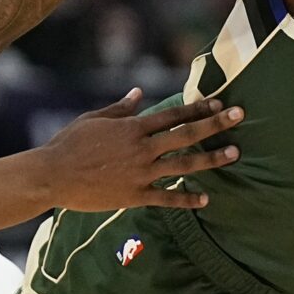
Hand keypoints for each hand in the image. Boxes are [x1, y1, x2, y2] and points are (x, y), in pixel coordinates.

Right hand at [36, 90, 241, 210]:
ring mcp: (140, 173)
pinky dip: (187, 199)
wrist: (52, 176)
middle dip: (215, 123)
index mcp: (133, 127)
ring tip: (234, 153)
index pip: (173, 114)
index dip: (198, 107)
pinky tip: (206, 199)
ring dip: (211, 158)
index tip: (220, 102)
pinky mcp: (134, 196)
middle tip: (240, 115)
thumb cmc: (69, 144)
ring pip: (184, 164)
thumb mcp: (94, 119)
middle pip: (186, 134)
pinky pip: (167, 198)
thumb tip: (139, 93)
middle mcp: (142, 148)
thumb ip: (121, 108)